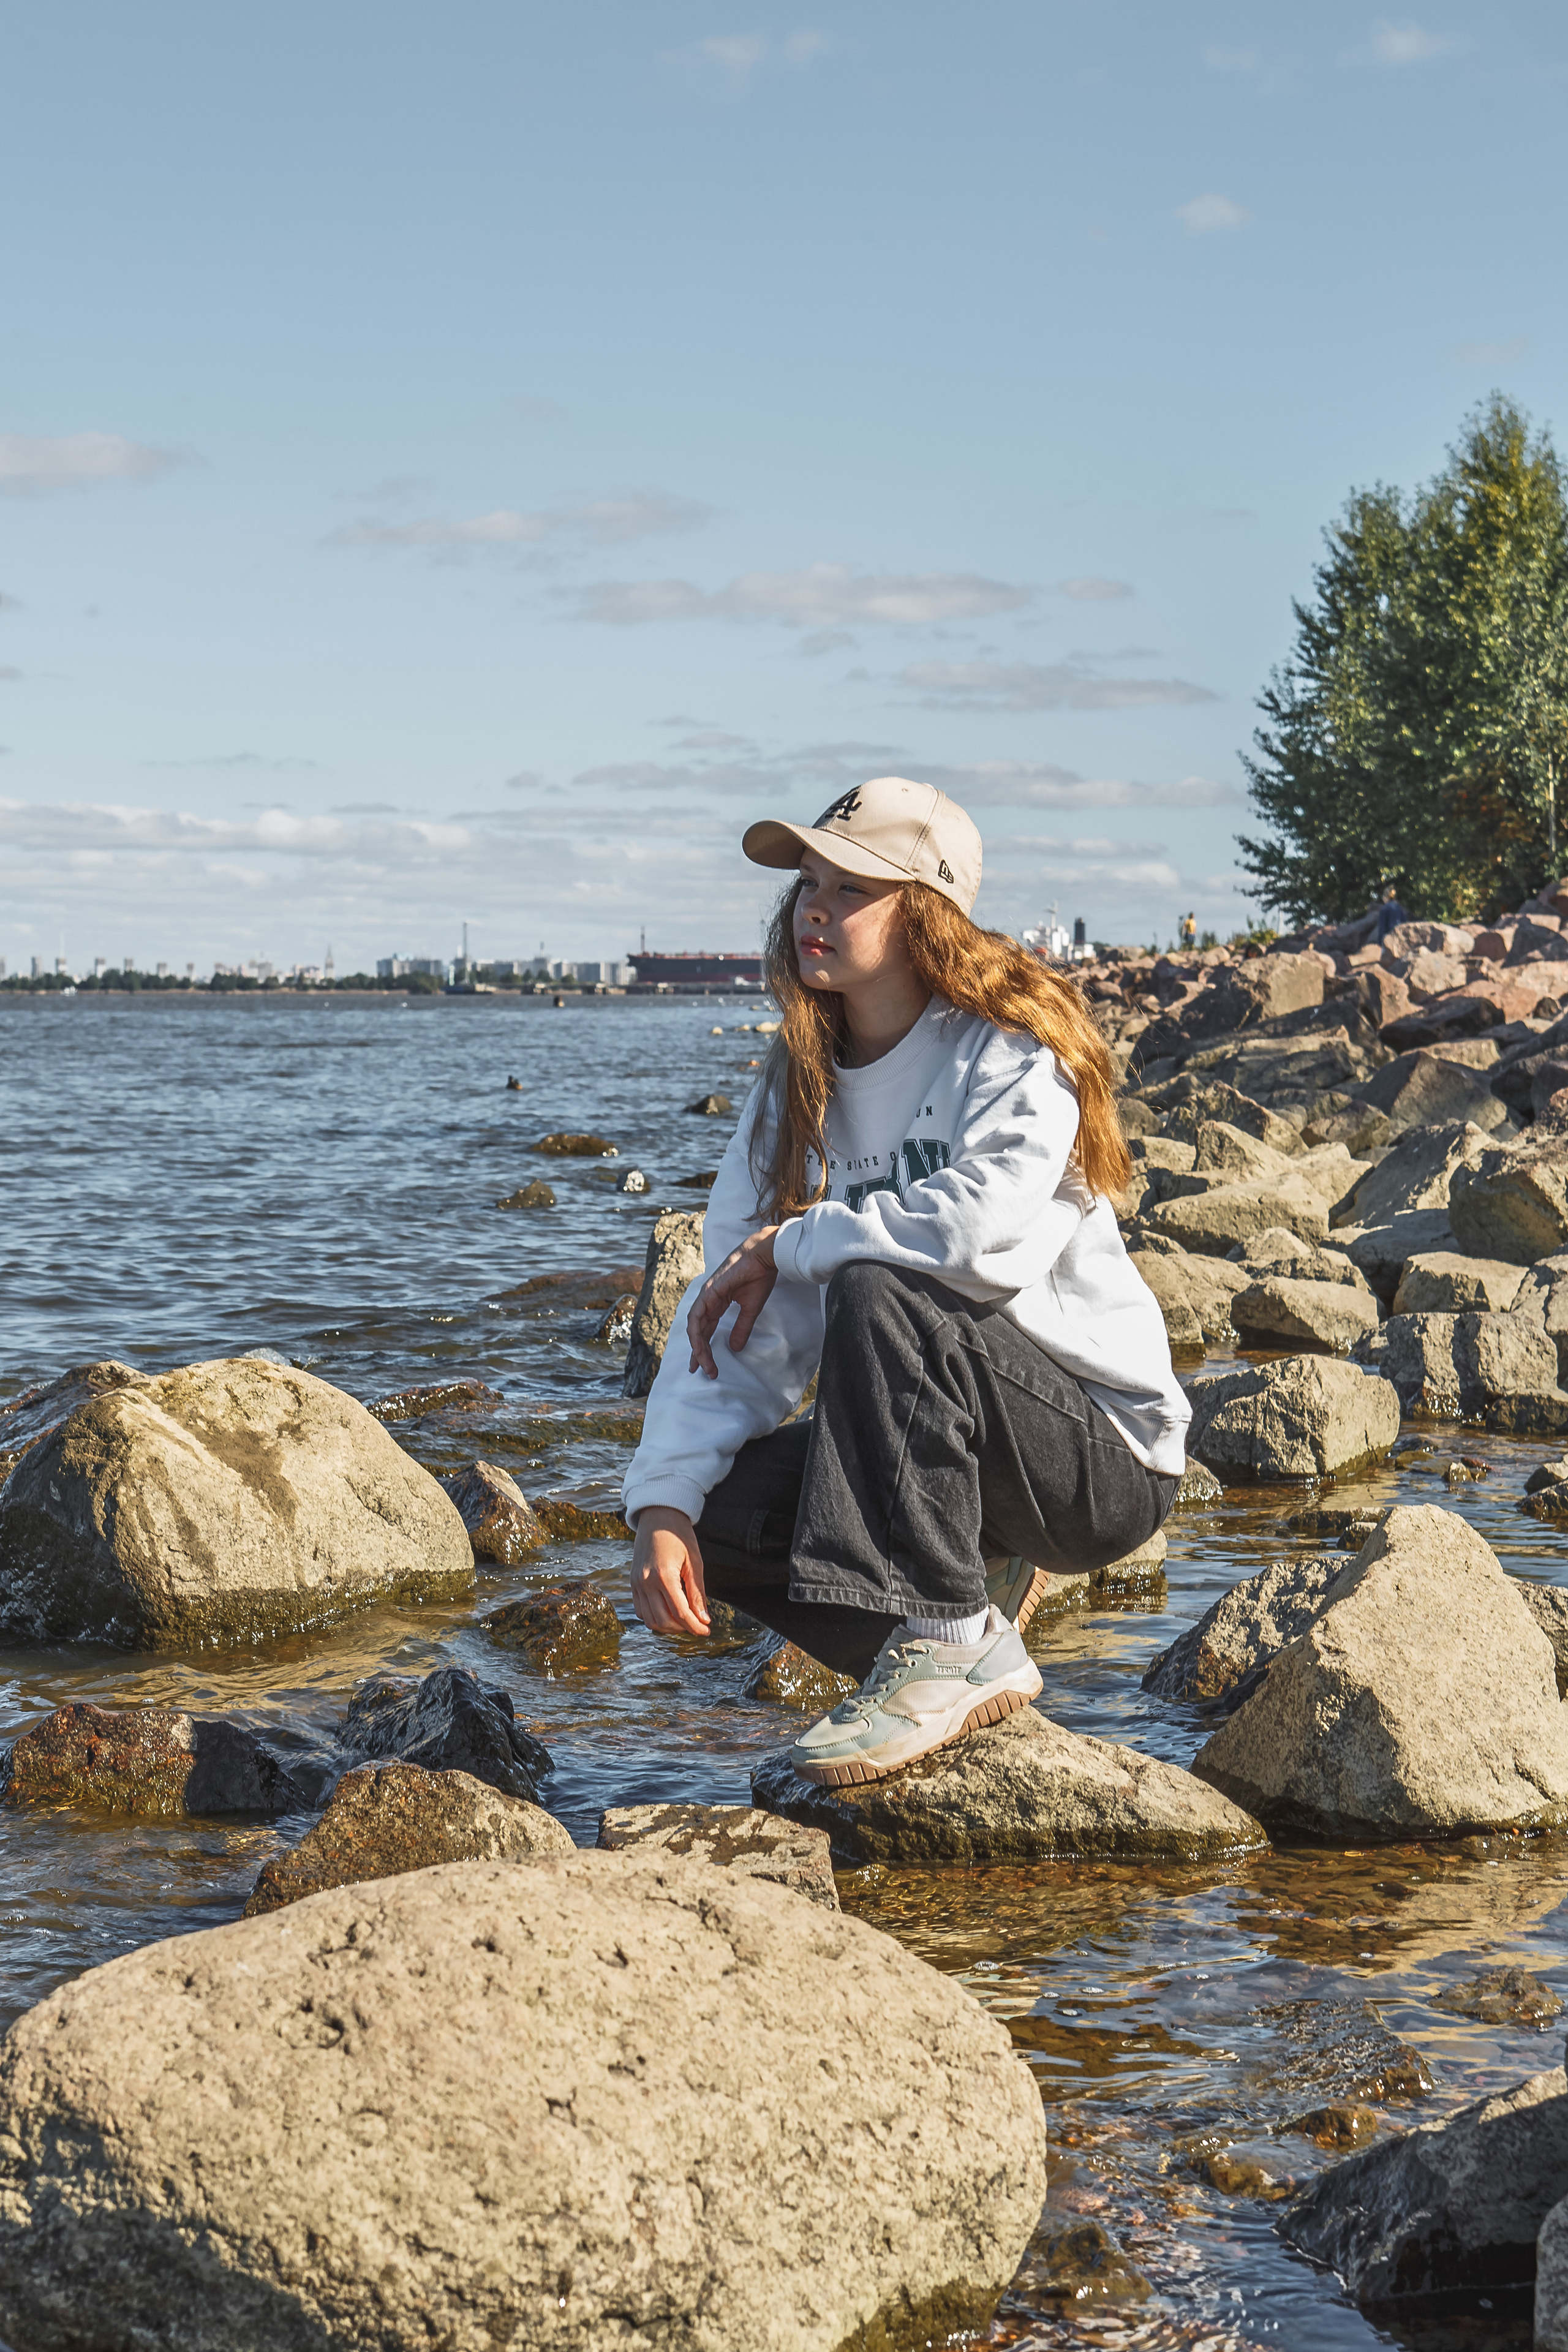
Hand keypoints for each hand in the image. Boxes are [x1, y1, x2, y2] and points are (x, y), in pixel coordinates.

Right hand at [629, 1506, 710, 1636]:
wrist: (657, 1517)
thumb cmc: (679, 1535)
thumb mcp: (695, 1561)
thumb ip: (698, 1592)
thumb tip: (704, 1619)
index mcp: (663, 1575)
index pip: (680, 1612)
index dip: (695, 1627)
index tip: (707, 1632)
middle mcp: (646, 1582)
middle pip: (663, 1621)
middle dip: (683, 1628)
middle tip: (697, 1624)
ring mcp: (636, 1583)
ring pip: (650, 1620)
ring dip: (668, 1626)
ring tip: (684, 1619)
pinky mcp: (632, 1583)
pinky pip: (641, 1611)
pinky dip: (654, 1617)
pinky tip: (669, 1611)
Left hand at [687, 1226, 779, 1378]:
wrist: (764, 1256)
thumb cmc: (759, 1276)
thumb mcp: (751, 1308)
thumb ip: (741, 1328)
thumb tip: (735, 1348)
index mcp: (717, 1302)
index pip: (707, 1329)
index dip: (705, 1348)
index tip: (707, 1366)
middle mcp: (708, 1300)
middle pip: (698, 1330)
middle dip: (698, 1352)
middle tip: (698, 1370)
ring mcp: (706, 1295)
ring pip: (695, 1326)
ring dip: (698, 1347)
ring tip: (703, 1365)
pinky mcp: (709, 1292)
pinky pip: (698, 1316)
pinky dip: (697, 1332)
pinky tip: (700, 1347)